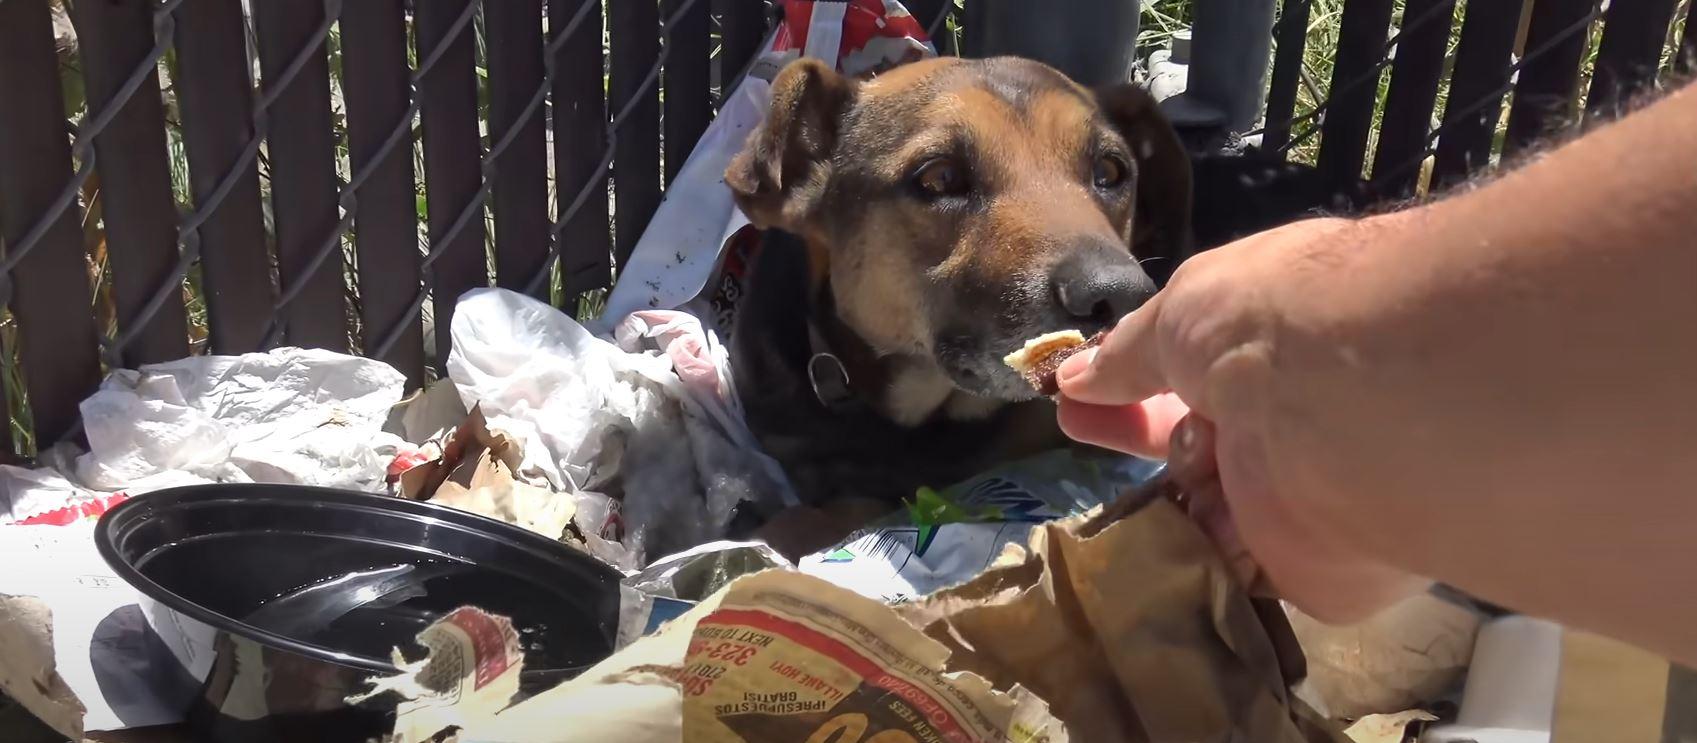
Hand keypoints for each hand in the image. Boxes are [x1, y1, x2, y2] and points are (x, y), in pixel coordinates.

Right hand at [1056, 218, 1428, 622]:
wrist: (1347, 409)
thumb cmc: (1263, 333)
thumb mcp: (1180, 315)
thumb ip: (1127, 356)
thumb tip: (1074, 377)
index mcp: (1275, 348)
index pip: (1193, 373)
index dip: (1130, 383)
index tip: (1075, 394)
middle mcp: (1292, 420)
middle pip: (1197, 441)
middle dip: (1139, 430)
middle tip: (1075, 425)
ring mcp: (1299, 496)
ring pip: (1206, 506)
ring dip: (1180, 488)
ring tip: (1194, 464)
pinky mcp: (1302, 568)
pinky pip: (1227, 570)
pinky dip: (1198, 555)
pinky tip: (1188, 530)